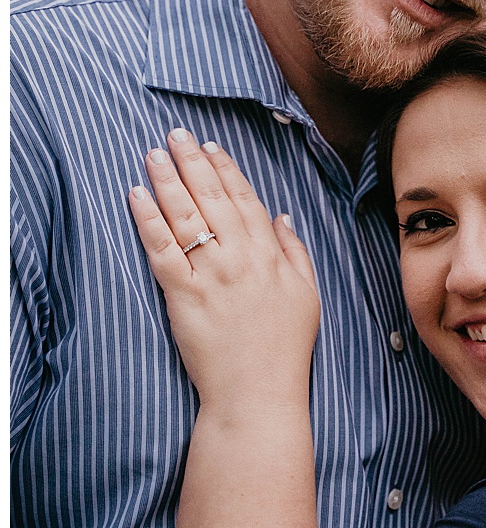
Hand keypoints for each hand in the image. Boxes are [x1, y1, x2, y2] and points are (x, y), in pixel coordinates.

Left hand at [128, 129, 319, 410]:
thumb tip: (283, 217)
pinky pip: (162, 249)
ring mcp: (212, 275)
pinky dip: (147, 220)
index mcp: (271, 255)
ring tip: (152, 155)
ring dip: (166, 180)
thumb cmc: (285, 348)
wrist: (258, 391)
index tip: (212, 147)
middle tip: (175, 136)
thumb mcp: (307, 295)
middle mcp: (241, 258)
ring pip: (186, 216)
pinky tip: (136, 197)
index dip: (227, 170)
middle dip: (192, 162)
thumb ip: (296, 252)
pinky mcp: (184, 295)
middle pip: (212, 198)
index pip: (246, 200)